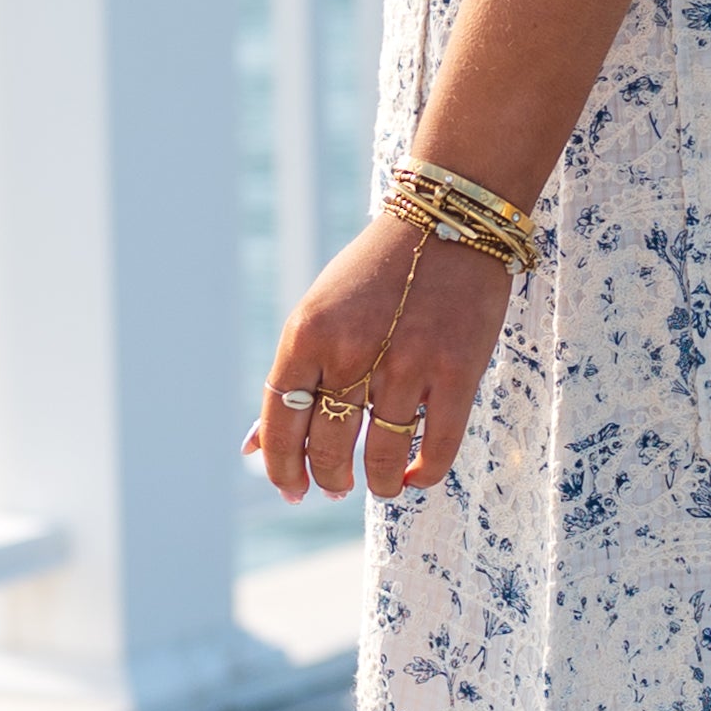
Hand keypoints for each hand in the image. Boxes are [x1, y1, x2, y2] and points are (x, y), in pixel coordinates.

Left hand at [249, 216, 514, 503]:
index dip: (281, 467)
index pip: (280, 422)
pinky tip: (415, 476)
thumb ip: (292, 378)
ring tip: (380, 485)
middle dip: (329, 478)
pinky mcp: (457, 371)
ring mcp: (407, 363)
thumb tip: (254, 449)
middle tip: (336, 486)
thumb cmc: (376, 273)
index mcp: (308, 333)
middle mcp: (352, 351)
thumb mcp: (320, 313)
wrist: (447, 220)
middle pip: (329, 446)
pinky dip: (424, 474)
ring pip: (382, 457)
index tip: (290, 489)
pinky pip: (437, 448)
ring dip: (378, 483)